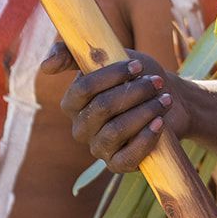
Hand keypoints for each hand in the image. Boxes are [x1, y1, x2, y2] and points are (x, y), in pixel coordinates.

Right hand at [56, 52, 189, 170]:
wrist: (169, 98)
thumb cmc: (137, 75)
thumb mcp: (110, 54)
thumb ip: (74, 53)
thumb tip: (46, 66)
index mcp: (74, 103)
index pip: (83, 88)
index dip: (111, 75)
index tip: (138, 65)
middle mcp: (81, 128)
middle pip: (102, 108)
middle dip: (134, 91)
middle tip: (156, 82)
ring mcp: (99, 148)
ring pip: (115, 131)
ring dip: (144, 111)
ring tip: (165, 99)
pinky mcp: (118, 164)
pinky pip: (126, 158)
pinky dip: (145, 139)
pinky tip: (159, 122)